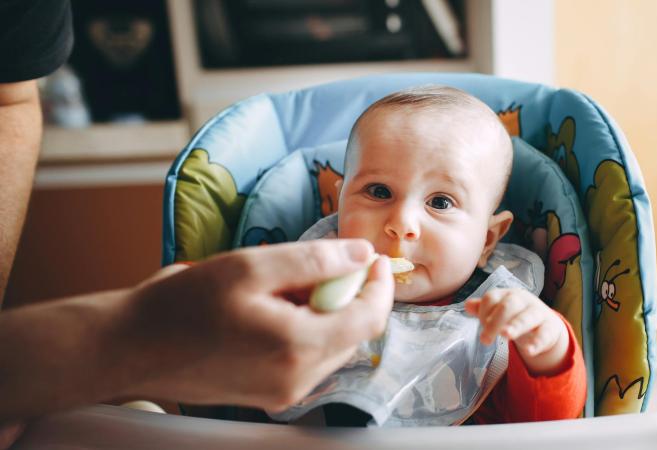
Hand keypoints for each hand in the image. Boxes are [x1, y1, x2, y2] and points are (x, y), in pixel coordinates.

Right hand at [120, 239, 393, 410]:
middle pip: (352, 332)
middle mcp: (298, 379)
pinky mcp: (269, 395)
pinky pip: (307, 358)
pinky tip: (271, 310)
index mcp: (298, 347)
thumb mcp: (249, 266)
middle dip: (346, 295)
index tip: (373, 257)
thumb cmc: (182, 305)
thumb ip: (313, 260)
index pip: (369, 318)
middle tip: (317, 265)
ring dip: (323, 312)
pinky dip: (304, 329)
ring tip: (283, 287)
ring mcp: (284, 392)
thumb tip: (360, 254)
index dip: (379, 284)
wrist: (130, 348)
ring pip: (331, 345)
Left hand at [465, 289, 569, 375]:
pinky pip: (544, 334)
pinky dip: (537, 343)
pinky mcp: (550, 328)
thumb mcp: (500, 311)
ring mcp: (538, 313)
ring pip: (527, 317)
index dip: (483, 312)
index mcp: (507, 295)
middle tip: (485, 339)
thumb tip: (467, 306)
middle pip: (508, 305)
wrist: (546, 323)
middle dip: (495, 321)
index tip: (482, 326)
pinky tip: (529, 351)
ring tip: (505, 335)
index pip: (491, 298)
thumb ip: (483, 309)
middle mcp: (523, 300)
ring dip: (516, 325)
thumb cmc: (516, 315)